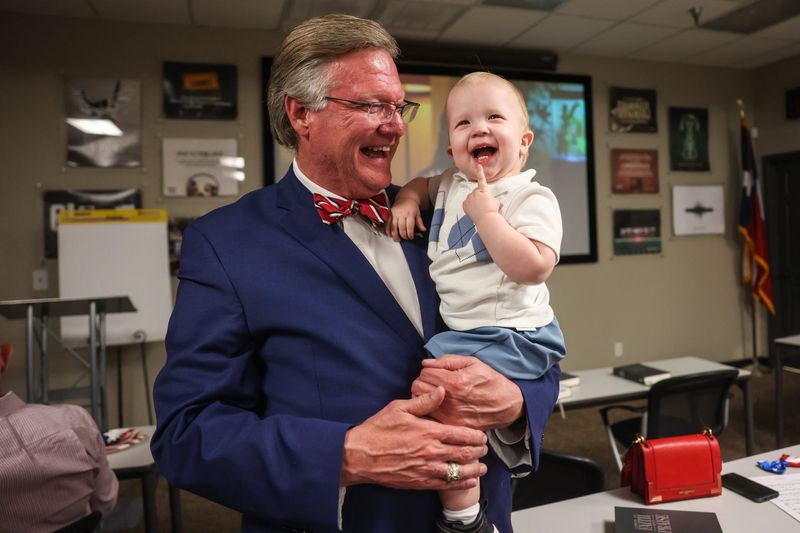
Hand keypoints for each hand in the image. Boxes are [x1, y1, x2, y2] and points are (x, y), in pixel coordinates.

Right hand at [341, 386, 488, 489]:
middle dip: (479, 451)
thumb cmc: (378, 429)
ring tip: (482, 467)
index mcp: (429, 431)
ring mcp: (427, 469)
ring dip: (474, 469)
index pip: (462, 434)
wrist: (360, 456)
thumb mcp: (399, 408)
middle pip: (465, 453)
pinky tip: (469, 481)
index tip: (482, 435)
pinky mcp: (420, 482)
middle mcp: (431, 452)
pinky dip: (461, 483)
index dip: (476, 436)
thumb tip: (442, 390)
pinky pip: (446, 485)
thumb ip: (424, 400)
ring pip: (459, 471)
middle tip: (485, 449)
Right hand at [385, 198, 425, 240]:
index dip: (410, 233)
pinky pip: (387, 223)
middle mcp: (401, 213)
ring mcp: (394, 214)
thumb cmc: (412, 207)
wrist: (405, 198)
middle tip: (405, 238)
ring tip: (397, 239)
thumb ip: (420, 222)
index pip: (409, 226)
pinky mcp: (389, 214)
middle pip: (401, 227)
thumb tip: (423, 230)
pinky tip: (389, 235)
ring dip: (395, 235)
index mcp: (410, 213)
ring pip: (393, 227)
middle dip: (403, 235)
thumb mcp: (418, 214)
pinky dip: (387, 230)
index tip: (411, 237)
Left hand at [412, 356, 523, 430]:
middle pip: (417, 387)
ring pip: (420, 403)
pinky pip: (429, 416)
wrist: (506, 405)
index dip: (428, 370)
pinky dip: (430, 410)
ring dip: (424, 396)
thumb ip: (447, 360)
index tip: (435, 372)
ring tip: (436, 394)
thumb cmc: (490, 382)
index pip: (424, 373)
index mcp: (455, 382)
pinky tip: (439, 406)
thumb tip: (426, 363)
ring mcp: (450, 416)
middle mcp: (450, 400)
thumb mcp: (473, 363)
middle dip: (423, 382)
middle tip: (434, 382)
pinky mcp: (451, 426)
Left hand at [462, 165, 499, 223]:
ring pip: (471, 198)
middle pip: (476, 192)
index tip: (478, 165)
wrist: (487, 219)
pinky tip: (474, 211)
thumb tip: (488, 200)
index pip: (481, 179)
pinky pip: (467, 204)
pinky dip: (469, 206)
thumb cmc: (493, 210)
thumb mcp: (495, 201)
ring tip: (480, 209)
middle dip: (479, 197)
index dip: (480, 172)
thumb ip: (490, 197)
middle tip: (484, 205)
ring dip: (474, 202)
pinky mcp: (464, 205)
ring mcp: (468, 199)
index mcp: (483, 191)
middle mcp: (475, 193)